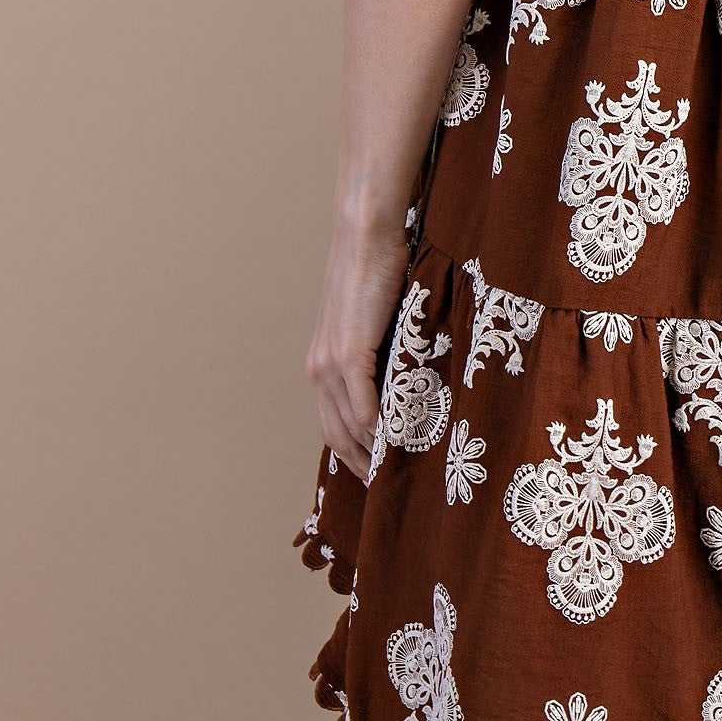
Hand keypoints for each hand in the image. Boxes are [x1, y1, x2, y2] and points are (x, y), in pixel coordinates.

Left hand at [304, 218, 410, 480]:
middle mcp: (318, 369)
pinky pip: (362, 406)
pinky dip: (378, 430)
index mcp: (321, 363)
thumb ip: (379, 349)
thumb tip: (403, 373)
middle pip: (335, 435)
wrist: (366, 234)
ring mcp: (331, 363)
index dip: (351, 452)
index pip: (332, 423)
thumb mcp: (372, 319)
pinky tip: (395, 445)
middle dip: (359, 464)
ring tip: (396, 474)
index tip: (375, 471)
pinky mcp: (349, 354)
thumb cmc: (375, 268)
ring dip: (370, 454)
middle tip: (387, 487)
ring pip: (348, 427)